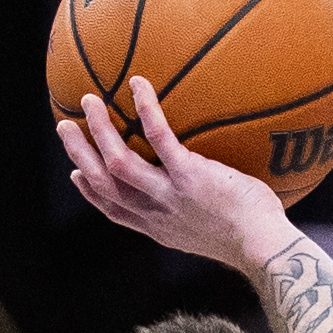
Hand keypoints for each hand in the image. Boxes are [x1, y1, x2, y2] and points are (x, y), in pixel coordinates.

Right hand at [57, 77, 296, 273]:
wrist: (267, 248)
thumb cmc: (256, 239)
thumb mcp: (218, 233)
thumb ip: (202, 215)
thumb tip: (212, 196)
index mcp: (163, 229)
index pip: (117, 211)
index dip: (93, 192)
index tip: (78, 173)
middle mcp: (158, 214)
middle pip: (104, 184)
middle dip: (81, 155)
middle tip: (66, 127)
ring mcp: (171, 195)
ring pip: (118, 161)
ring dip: (100, 129)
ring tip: (89, 100)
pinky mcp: (190, 176)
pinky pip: (159, 137)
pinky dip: (146, 109)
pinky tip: (140, 85)